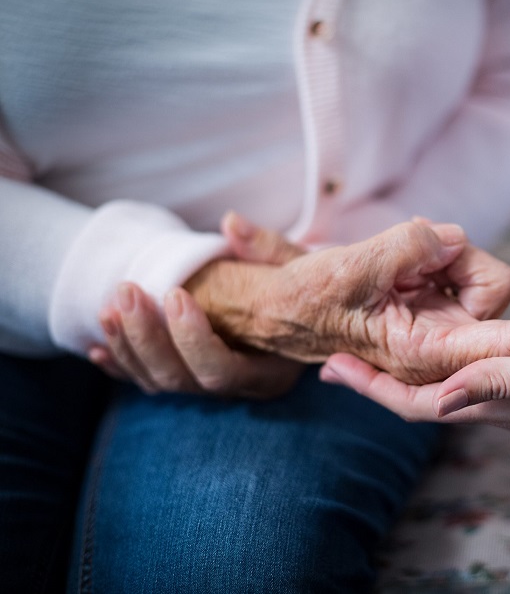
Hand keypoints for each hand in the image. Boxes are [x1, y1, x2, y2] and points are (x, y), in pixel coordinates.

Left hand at [89, 212, 304, 397]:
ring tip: (109, 306)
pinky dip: (121, 366)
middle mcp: (239, 387)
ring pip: (159, 382)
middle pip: (182, 379)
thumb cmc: (310, 288)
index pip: (221, 371)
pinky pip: (148, 381)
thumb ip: (271, 250)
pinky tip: (97, 348)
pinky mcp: (192, 376)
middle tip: (127, 291)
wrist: (311, 308)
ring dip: (128, 346)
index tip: (175, 294)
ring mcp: (212, 386)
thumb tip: (231, 223)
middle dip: (147, 337)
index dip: (192, 339)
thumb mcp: (302, 268)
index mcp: (271, 370)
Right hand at [187, 220, 509, 384]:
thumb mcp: (348, 269)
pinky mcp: (445, 301)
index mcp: (427, 353)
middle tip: (402, 262)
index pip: (503, 344)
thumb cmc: (312, 298)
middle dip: (455, 262)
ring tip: (393, 266)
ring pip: (476, 266)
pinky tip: (400, 268)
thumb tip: (447, 240)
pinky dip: (433, 252)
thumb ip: (405, 249)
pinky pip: (459, 257)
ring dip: (438, 253)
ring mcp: (448, 321)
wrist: (291, 307)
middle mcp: (447, 343)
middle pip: (493, 285)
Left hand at [319, 332, 509, 437]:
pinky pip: (480, 378)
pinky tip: (448, 343)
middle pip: (428, 402)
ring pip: (451, 391)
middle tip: (339, 360)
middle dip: (380, 384)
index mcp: (508, 405)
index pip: (425, 405)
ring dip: (409, 374)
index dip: (376, 390)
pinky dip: (449, 362)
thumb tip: (444, 396)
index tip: (334, 368)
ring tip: (378, 350)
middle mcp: (508, 407)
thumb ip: (508, 384)